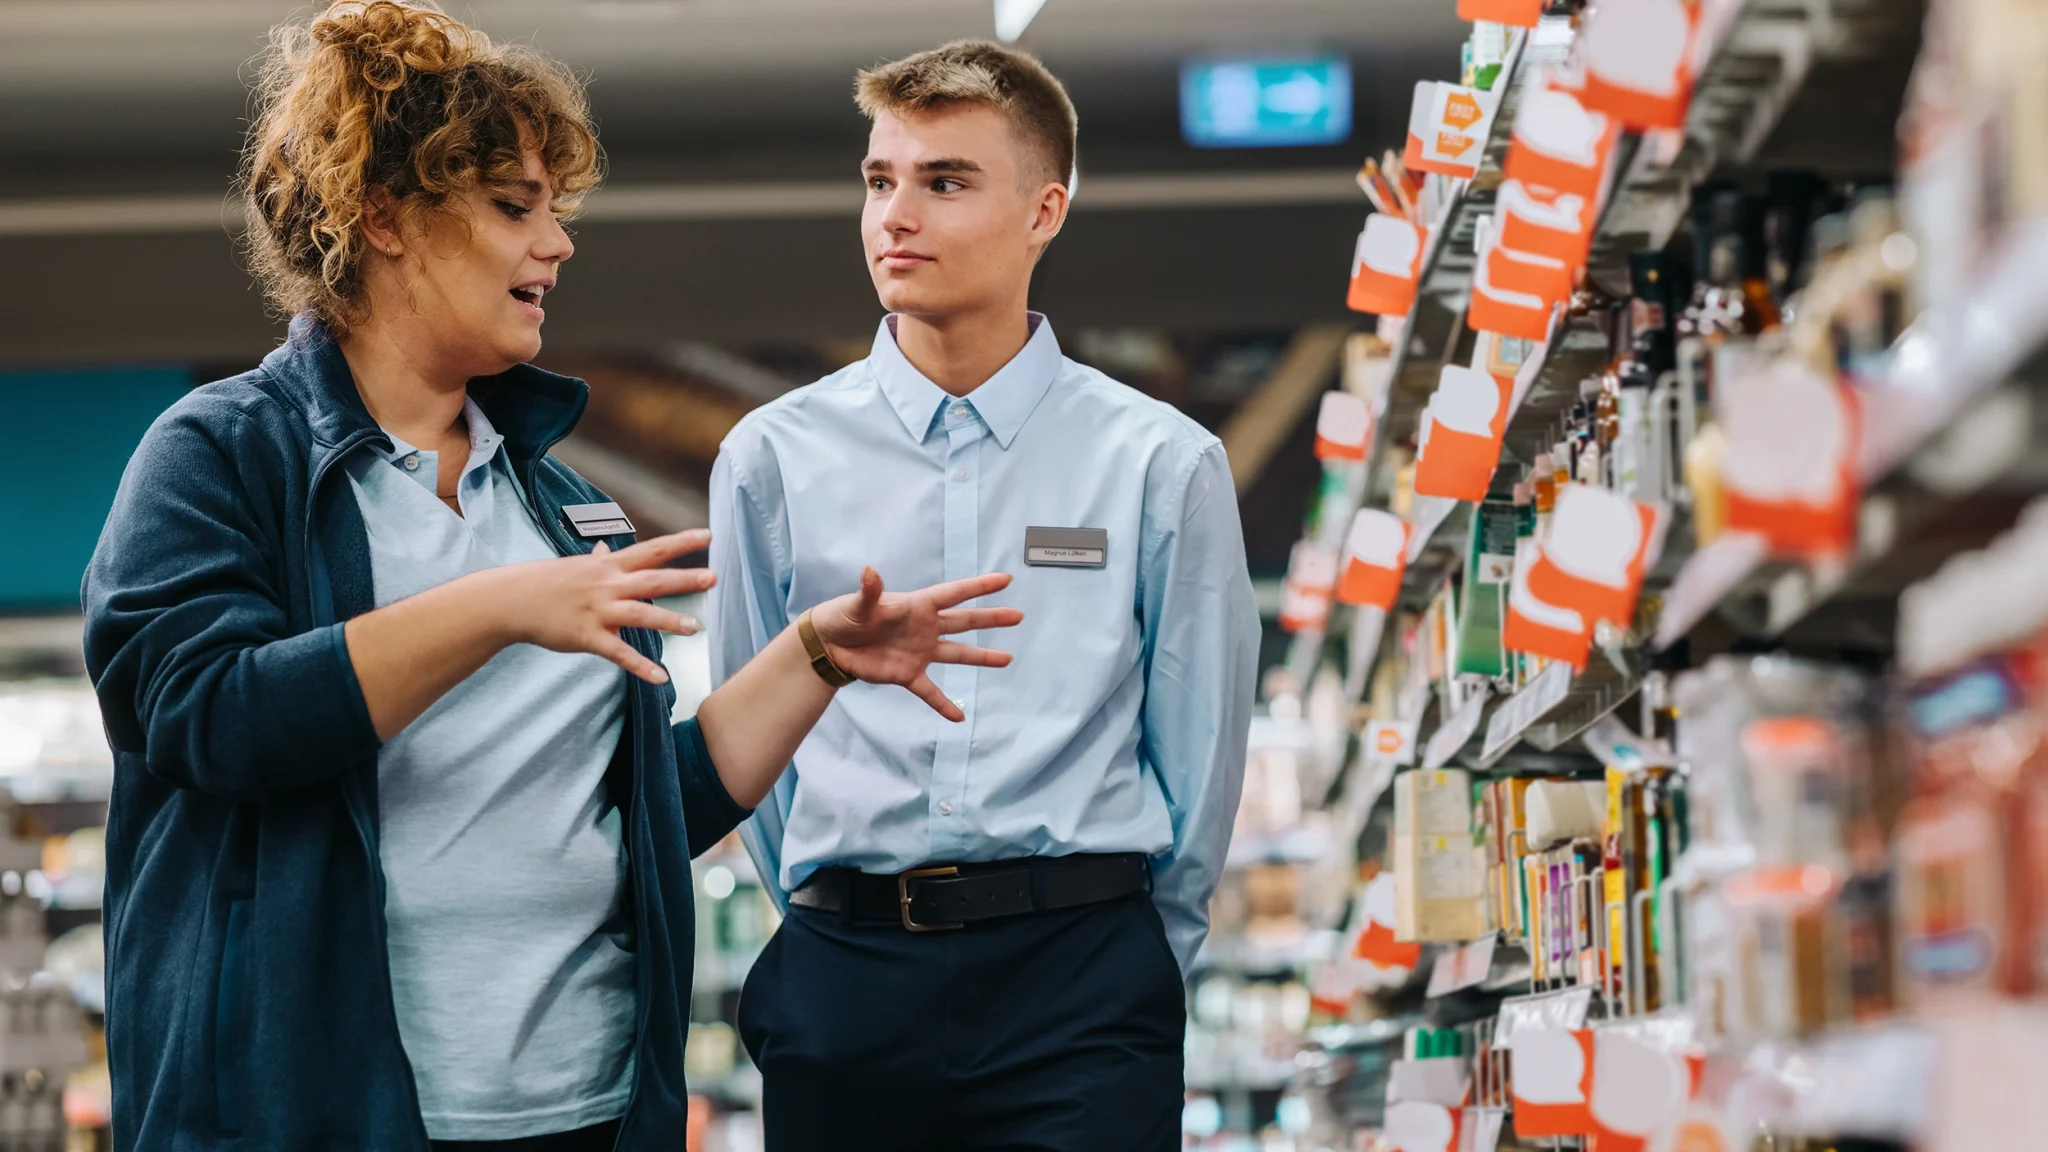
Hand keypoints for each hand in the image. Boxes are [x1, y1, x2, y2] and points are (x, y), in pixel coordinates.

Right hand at [495, 529, 715, 683]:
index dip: (681, 543)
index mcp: (610, 565)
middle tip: (713, 578)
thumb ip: (599, 558)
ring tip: (695, 627)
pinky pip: (618, 653)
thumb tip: (606, 545)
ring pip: (639, 614)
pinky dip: (640, 666)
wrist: (512, 600)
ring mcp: (598, 610)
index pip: (652, 550)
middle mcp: (608, 584)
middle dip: (683, 579)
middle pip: (652, 579)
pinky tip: (660, 677)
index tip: (708, 536)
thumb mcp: (578, 565)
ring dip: (668, 621)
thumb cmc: (547, 582)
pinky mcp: (587, 636)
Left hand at [810, 567, 1022, 720]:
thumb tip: (869, 572)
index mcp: (918, 606)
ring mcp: (920, 652)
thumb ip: (869, 591)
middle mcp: (925, 628)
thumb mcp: (857, 604)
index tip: (1005, 580)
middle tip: (1017, 616)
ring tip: (1006, 659)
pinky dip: (943, 704)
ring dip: (981, 658)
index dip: (979, 587)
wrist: (830, 644)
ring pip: (957, 654)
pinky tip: (958, 718)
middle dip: (991, 618)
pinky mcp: (908, 674)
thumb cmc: (845, 616)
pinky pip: (930, 692)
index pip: (954, 594)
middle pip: (965, 622)